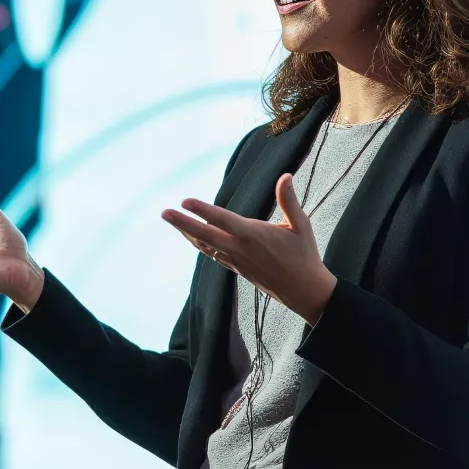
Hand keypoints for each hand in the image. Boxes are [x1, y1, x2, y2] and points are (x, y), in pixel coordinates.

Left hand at [160, 173, 338, 324]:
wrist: (303, 291)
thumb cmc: (304, 255)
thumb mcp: (301, 226)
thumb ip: (289, 201)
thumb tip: (285, 176)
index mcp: (254, 236)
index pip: (223, 220)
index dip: (202, 210)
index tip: (184, 201)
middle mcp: (240, 249)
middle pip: (205, 235)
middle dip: (183, 224)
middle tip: (164, 213)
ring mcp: (236, 261)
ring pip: (205, 246)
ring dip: (188, 233)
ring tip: (172, 221)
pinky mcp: (237, 269)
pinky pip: (213, 255)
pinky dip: (200, 245)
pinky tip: (193, 238)